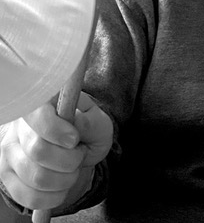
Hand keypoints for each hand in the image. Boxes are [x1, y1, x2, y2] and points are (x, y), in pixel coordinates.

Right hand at [0, 93, 112, 210]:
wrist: (78, 147)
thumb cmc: (87, 129)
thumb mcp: (98, 121)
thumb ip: (91, 121)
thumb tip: (76, 124)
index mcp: (42, 103)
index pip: (37, 116)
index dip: (56, 131)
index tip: (74, 139)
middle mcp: (19, 127)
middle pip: (37, 151)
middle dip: (69, 159)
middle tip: (79, 153)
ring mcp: (10, 152)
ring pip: (35, 176)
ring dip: (64, 179)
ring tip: (73, 168)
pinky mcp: (8, 176)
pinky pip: (28, 196)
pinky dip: (53, 196)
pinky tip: (63, 185)